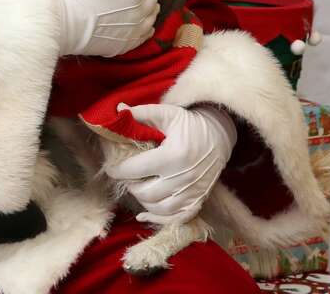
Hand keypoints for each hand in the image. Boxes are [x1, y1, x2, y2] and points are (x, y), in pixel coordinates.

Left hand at [106, 103, 238, 224]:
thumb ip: (141, 113)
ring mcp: (192, 192)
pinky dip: (159, 219)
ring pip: (158, 208)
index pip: (135, 170)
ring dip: (142, 200)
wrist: (219, 136)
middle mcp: (183, 178)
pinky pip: (176, 218)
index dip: (117, 170)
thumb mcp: (167, 113)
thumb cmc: (190, 123)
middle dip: (129, 185)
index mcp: (173, 156)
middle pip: (145, 193)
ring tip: (136, 187)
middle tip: (124, 176)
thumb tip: (117, 110)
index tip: (110, 167)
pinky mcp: (198, 200)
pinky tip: (145, 215)